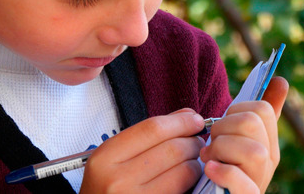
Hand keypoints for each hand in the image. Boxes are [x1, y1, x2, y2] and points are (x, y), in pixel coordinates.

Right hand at [79, 108, 205, 193]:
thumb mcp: (116, 156)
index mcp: (106, 158)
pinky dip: (192, 178)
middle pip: (172, 149)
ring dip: (195, 160)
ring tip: (193, 159)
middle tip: (197, 141)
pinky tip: (188, 175)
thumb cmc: (108, 186)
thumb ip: (149, 133)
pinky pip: (184, 187)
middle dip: (192, 141)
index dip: (180, 122)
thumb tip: (188, 116)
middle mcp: (119, 180)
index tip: (195, 119)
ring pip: (184, 169)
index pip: (152, 129)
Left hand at [200, 77, 288, 192]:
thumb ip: (257, 114)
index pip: (262, 109)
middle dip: (223, 127)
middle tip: (212, 143)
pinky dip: (222, 172)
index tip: (224, 125)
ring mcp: (260, 181)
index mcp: (268, 143)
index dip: (237, 110)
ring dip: (220, 149)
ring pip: (252, 151)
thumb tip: (281, 80)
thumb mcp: (239, 139)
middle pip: (252, 123)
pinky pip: (240, 180)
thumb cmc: (224, 168)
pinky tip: (211, 170)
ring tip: (209, 159)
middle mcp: (269, 162)